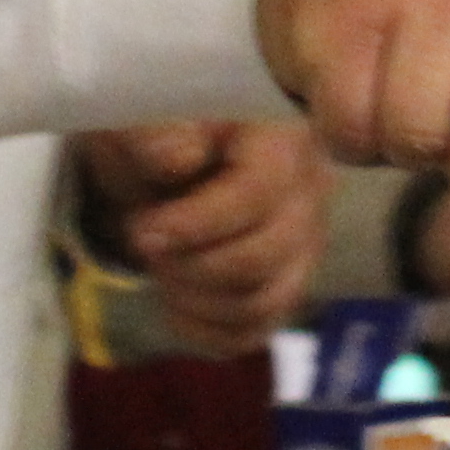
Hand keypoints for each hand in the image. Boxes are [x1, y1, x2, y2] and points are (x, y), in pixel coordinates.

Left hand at [81, 119, 326, 355]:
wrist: (155, 156)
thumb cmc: (150, 130)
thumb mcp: (139, 118)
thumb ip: (154, 134)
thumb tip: (179, 159)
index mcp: (280, 136)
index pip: (259, 193)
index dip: (198, 224)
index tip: (143, 233)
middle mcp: (310, 190)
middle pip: (262, 258)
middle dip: (188, 264)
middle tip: (144, 244)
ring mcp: (305, 243)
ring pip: (261, 303)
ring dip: (193, 299)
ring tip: (158, 266)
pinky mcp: (287, 283)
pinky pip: (255, 331)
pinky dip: (205, 331)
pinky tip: (172, 304)